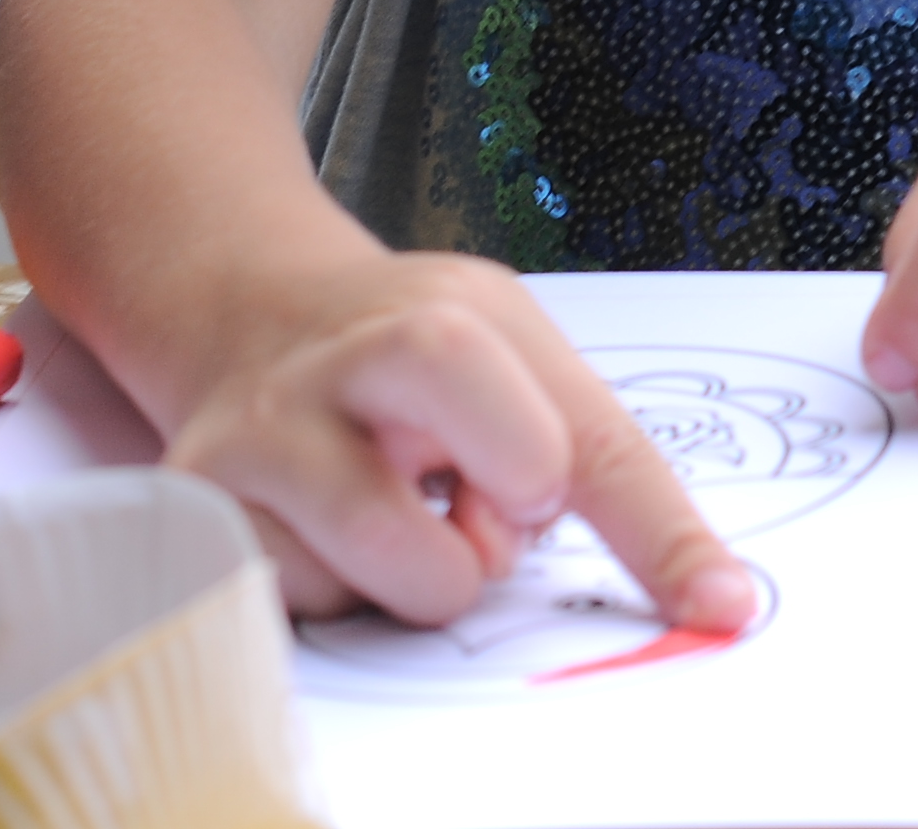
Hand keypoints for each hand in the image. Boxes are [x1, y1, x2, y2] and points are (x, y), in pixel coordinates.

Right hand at [151, 243, 755, 633]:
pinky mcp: (200, 498)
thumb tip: (708, 597)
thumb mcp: (510, 364)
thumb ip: (595, 467)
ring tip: (395, 519)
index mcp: (463, 315)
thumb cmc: (397, 364)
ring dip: (423, 578)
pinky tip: (314, 528)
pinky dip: (329, 591)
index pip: (590, 434)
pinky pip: (304, 603)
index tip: (717, 604)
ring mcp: (271, 424)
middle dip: (516, 498)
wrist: (237, 312)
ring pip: (403, 566)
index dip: (660, 531)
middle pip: (497, 438)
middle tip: (486, 503)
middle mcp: (362, 354)